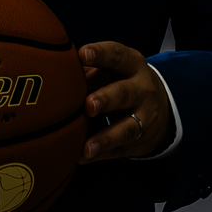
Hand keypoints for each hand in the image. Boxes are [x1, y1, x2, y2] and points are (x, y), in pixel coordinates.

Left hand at [78, 41, 171, 162]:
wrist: (160, 108)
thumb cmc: (121, 82)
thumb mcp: (113, 69)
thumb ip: (87, 69)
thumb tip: (51, 68)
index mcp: (131, 64)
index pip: (117, 55)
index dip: (100, 54)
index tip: (82, 54)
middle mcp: (141, 89)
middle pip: (124, 93)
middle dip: (106, 99)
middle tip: (88, 105)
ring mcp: (144, 117)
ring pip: (127, 128)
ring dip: (105, 137)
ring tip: (86, 147)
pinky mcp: (139, 140)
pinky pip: (120, 149)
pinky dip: (101, 154)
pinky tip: (82, 157)